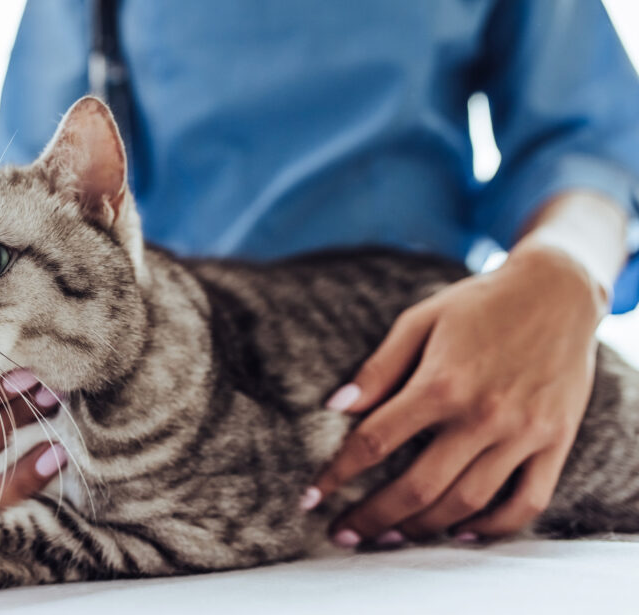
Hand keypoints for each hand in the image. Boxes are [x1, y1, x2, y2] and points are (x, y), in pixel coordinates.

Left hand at [303, 242, 605, 546]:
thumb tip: (334, 407)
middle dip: (372, 517)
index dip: (337, 475)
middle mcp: (483, 415)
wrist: (558, 290)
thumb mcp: (420, 321)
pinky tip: (459, 532)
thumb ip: (378, 368)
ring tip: (387, 538)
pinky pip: (526, 502)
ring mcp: (523, 433)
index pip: (375, 442)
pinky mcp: (556, 442)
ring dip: (421, 529)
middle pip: (418, 487)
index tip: (310, 498)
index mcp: (441, 383)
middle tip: (342, 534)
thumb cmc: (478, 304)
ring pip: (466, 502)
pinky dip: (493, 527)